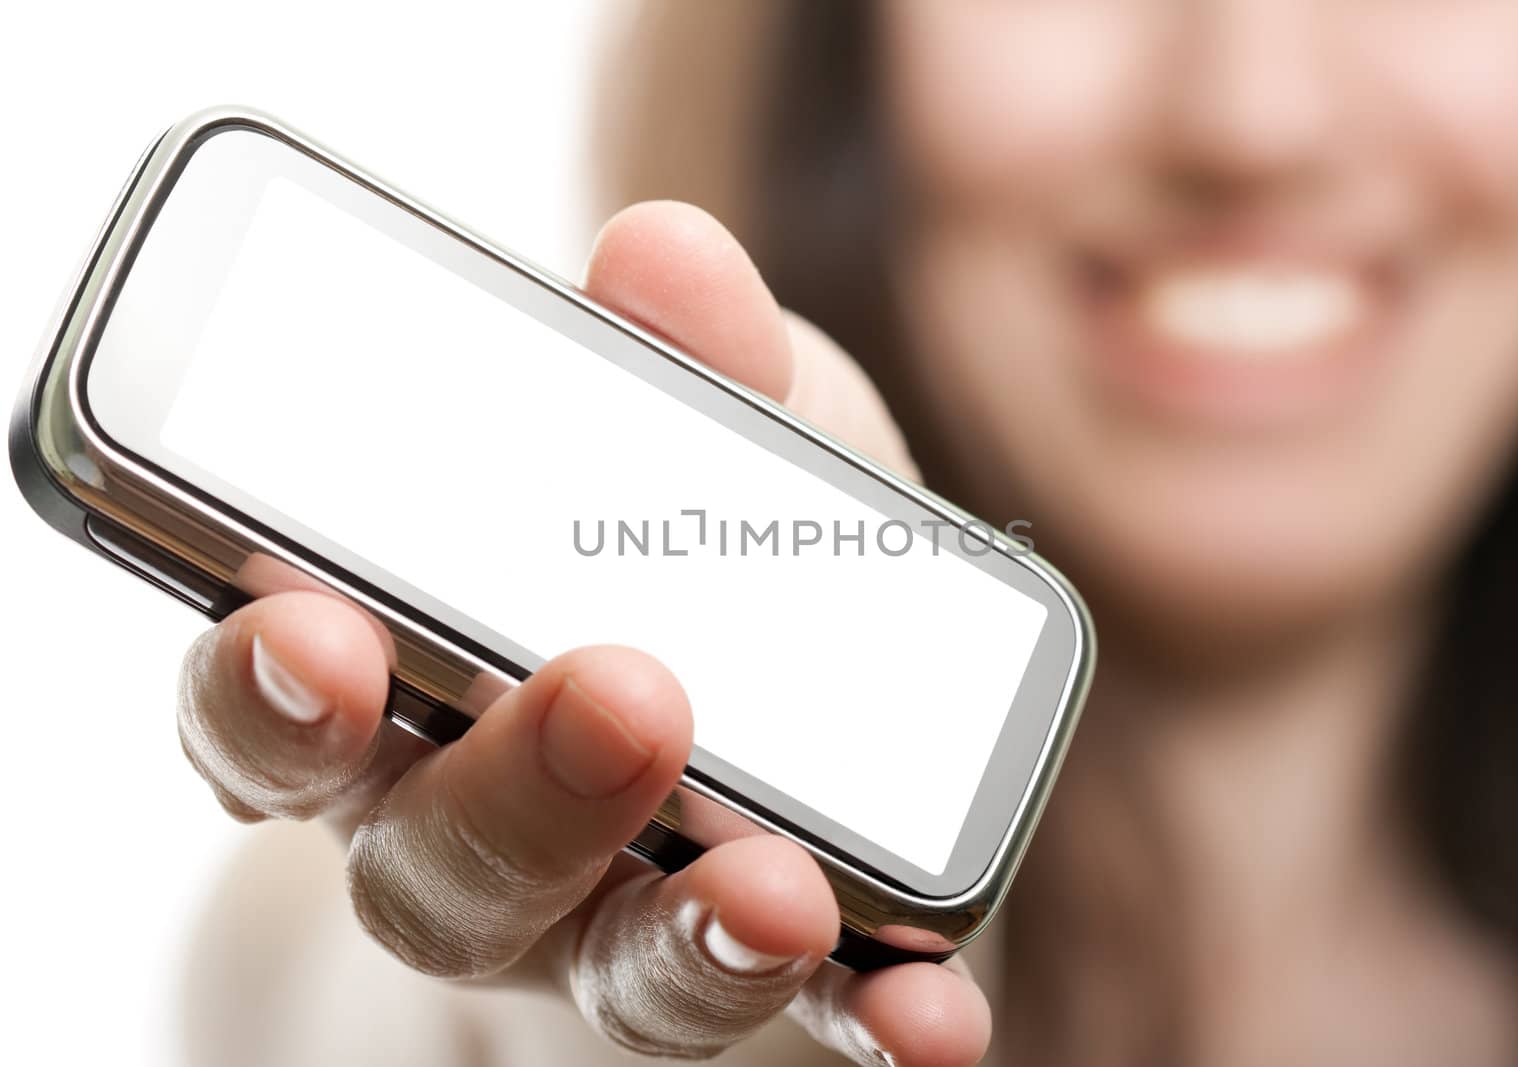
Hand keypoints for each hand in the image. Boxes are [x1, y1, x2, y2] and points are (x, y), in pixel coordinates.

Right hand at [177, 201, 990, 1065]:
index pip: (277, 715)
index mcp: (405, 690)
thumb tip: (662, 252)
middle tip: (615, 700)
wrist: (751, 726)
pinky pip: (796, 1022)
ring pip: (603, 970)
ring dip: (687, 935)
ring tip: (775, 886)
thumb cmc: (670, 556)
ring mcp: (607, 925)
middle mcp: (474, 831)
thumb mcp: (683, 437)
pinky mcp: (753, 967)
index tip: (305, 635)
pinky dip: (864, 1019)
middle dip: (516, 796)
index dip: (266, 693)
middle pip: (438, 867)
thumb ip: (673, 362)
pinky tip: (933, 1021)